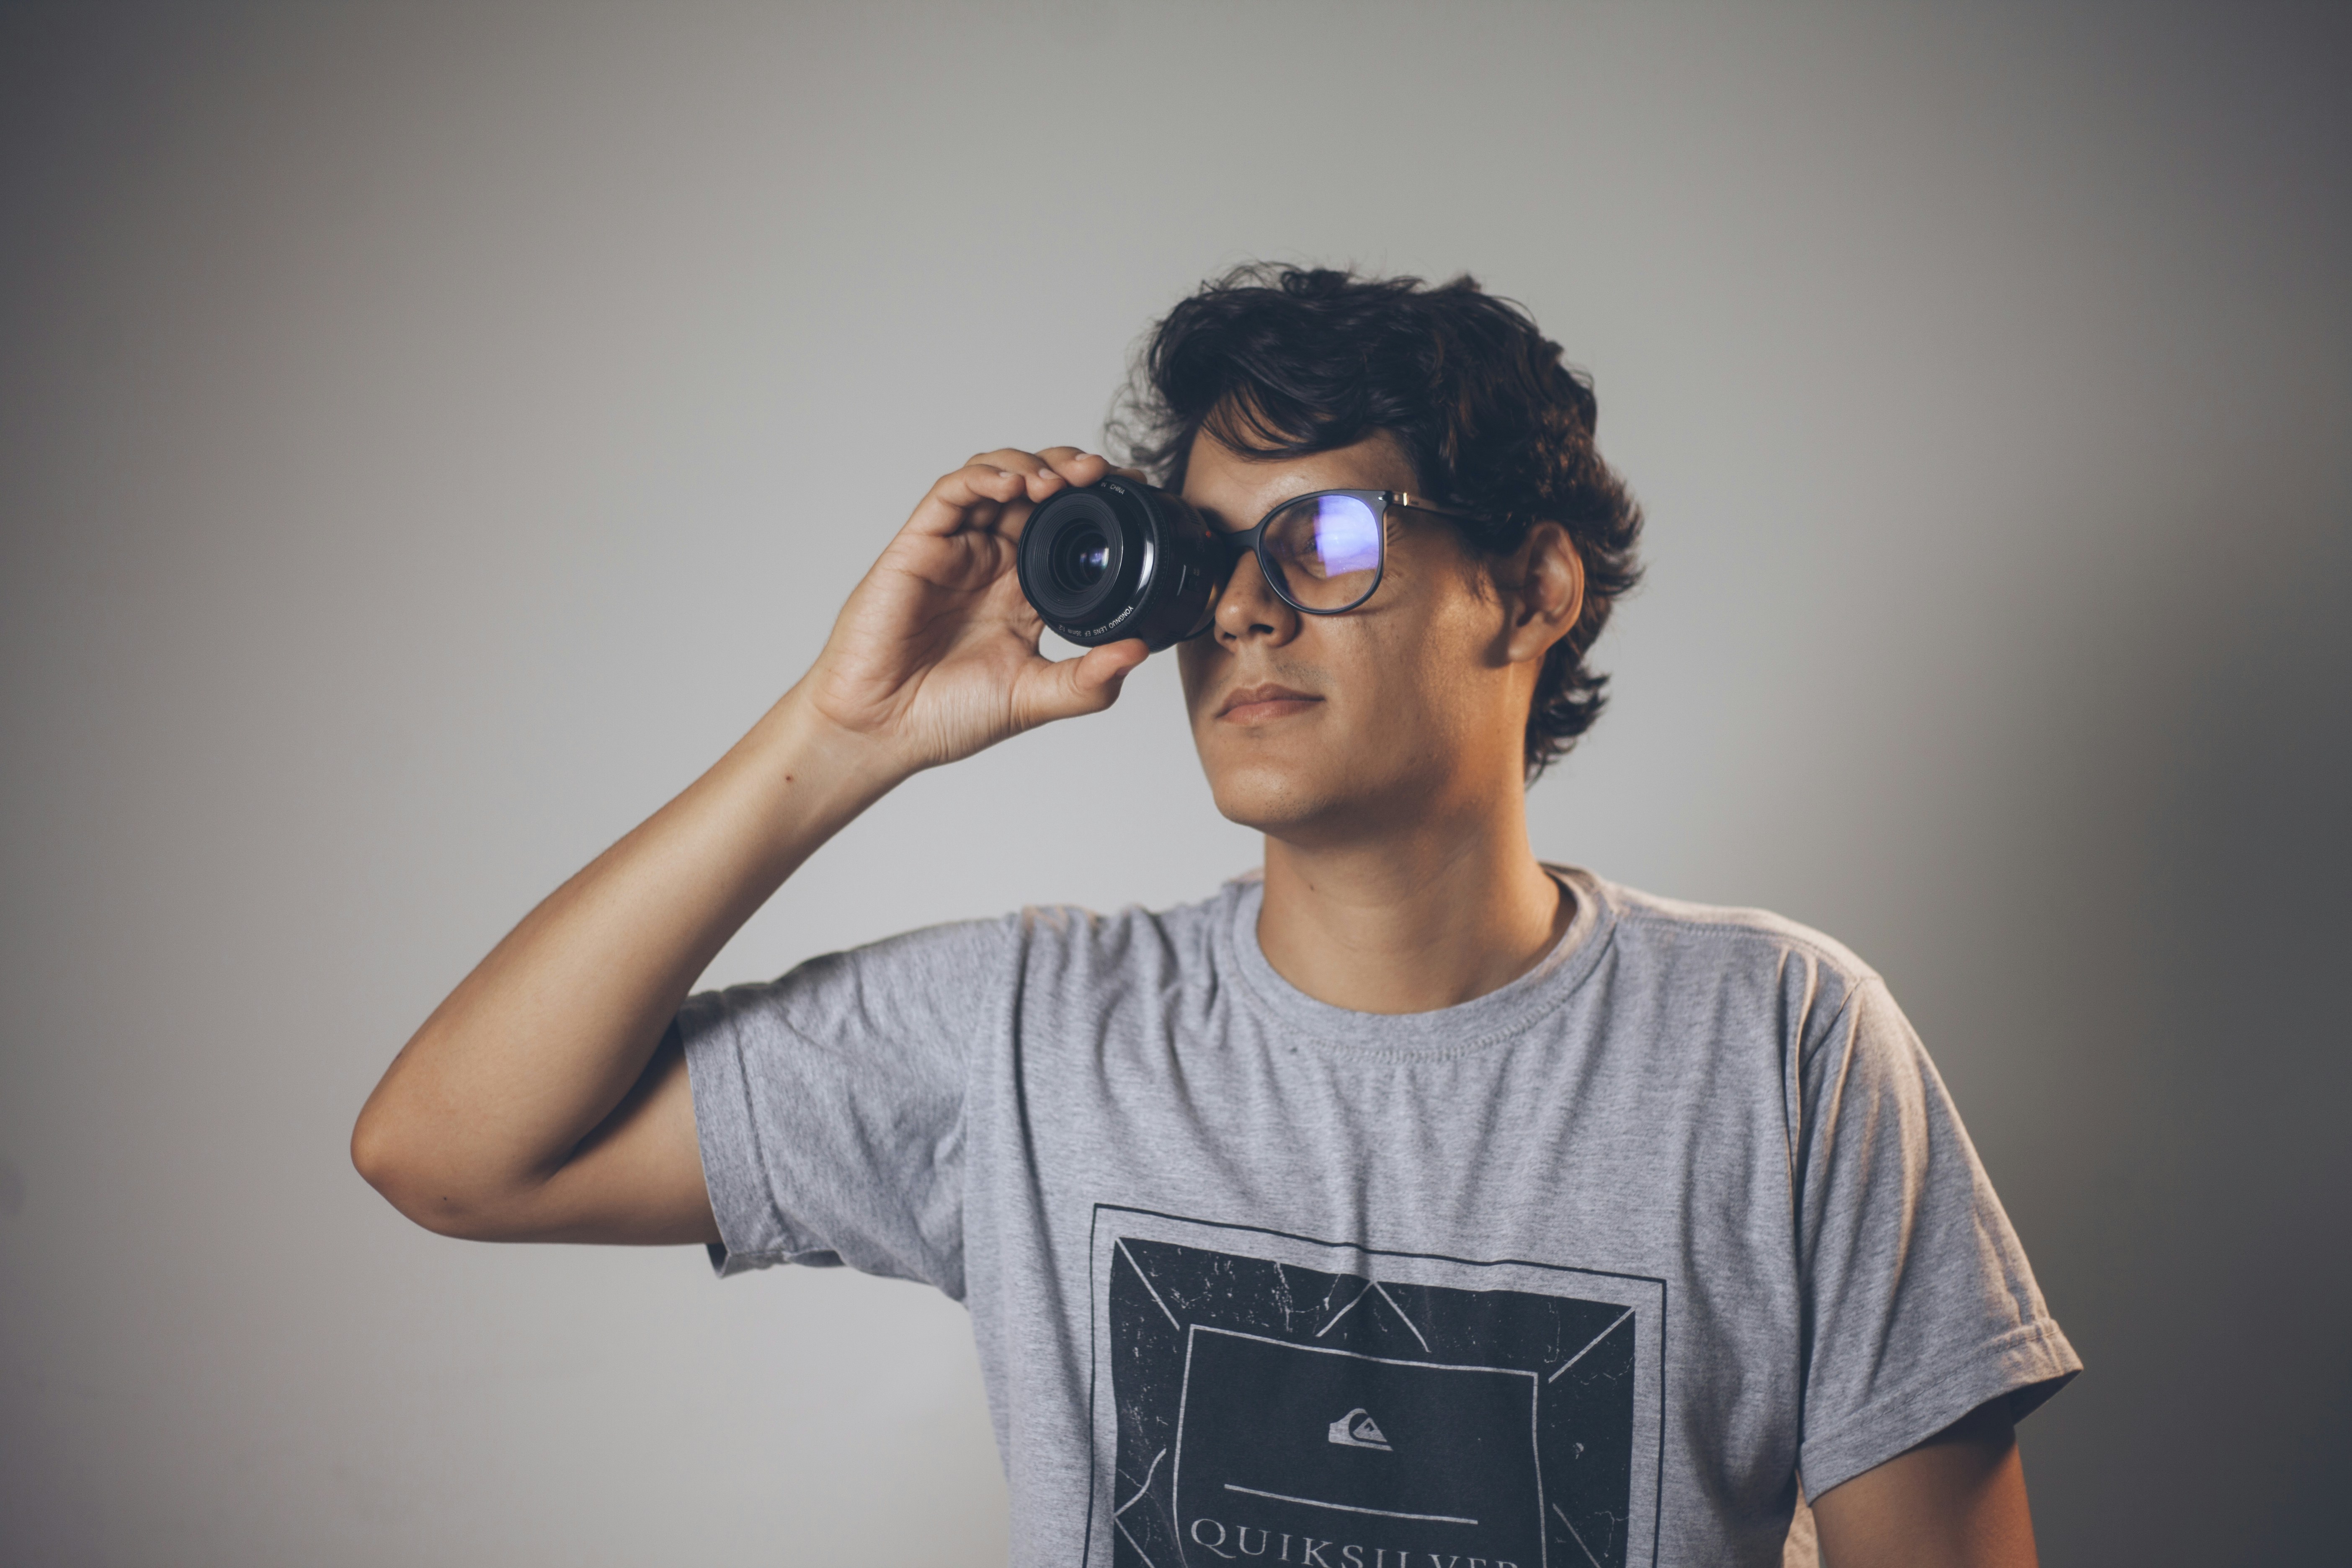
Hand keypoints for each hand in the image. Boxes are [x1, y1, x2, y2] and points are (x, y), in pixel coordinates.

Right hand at [797, 447, 1150, 774]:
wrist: (883, 731)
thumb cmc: (947, 716)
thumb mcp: (1034, 698)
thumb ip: (1088, 680)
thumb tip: (1140, 652)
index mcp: (1022, 591)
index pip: (1065, 527)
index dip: (1097, 501)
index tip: (1132, 490)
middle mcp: (991, 563)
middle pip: (1035, 489)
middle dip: (1071, 469)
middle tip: (1102, 473)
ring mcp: (956, 550)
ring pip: (995, 477)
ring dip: (1031, 465)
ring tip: (1061, 479)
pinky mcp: (919, 545)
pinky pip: (951, 493)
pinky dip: (983, 477)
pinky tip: (1012, 484)